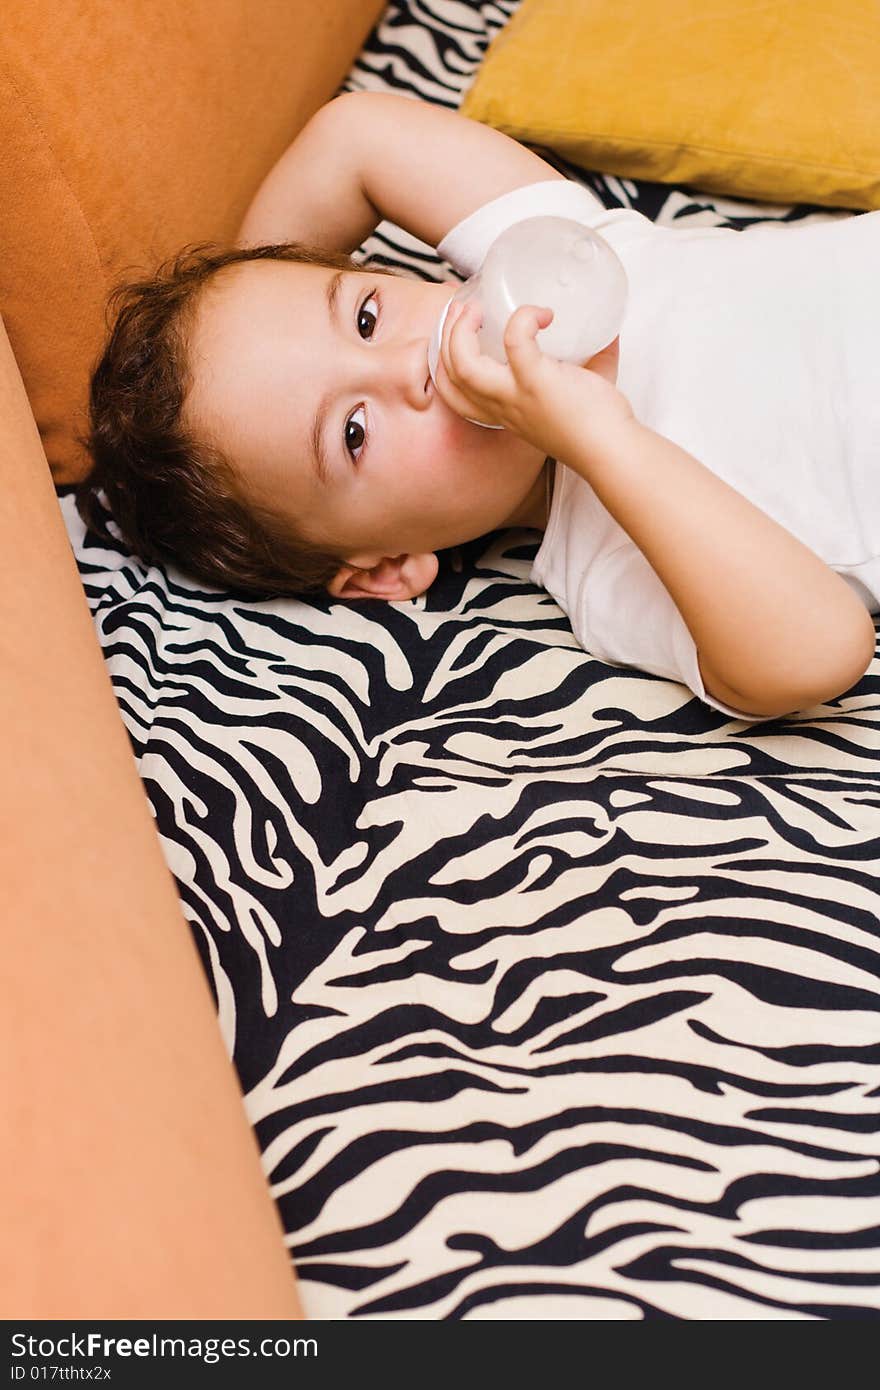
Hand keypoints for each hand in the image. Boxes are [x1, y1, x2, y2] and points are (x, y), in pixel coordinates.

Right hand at [433, 300, 635, 465]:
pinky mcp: (537, 382)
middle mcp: (502, 406)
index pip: (454, 394)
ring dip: (463, 329)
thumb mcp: (580, 395)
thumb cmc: (600, 429)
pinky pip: (515, 340)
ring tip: (481, 308)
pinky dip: (524, 318)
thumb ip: (593, 362)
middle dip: (447, 334)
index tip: (461, 331)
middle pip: (449, 374)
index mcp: (504, 411)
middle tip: (467, 308)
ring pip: (462, 363)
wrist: (612, 451)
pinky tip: (543, 314)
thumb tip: (608, 332)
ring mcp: (516, 395)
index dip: (445, 360)